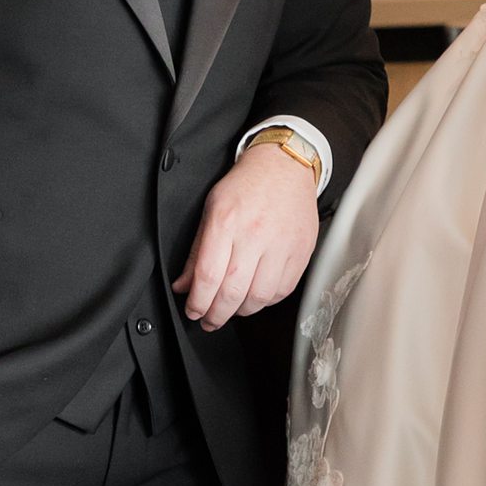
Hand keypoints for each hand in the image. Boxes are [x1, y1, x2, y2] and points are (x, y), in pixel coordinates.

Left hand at [175, 134, 321, 326]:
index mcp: (226, 222)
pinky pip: (283, 290)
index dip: (197, 303)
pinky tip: (256, 296)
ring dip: (242, 311)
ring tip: (233, 309)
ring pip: (259, 297)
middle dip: (216, 315)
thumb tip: (184, 285)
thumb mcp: (211, 209)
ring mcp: (281, 244)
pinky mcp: (301, 251)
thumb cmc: (246, 185)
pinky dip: (267, 301)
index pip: (208, 276)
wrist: (285, 165)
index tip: (193, 311)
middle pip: (232, 292)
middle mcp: (254, 235)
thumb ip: (197, 251)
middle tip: (209, 321)